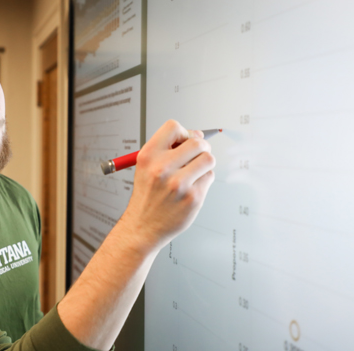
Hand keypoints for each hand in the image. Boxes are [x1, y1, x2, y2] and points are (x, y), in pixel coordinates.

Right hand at [122, 120, 215, 250]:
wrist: (143, 226)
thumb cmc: (147, 195)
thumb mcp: (147, 166)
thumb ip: (168, 149)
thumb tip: (198, 135)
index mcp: (148, 156)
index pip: (173, 127)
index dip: (184, 132)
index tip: (184, 142)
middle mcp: (162, 168)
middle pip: (197, 142)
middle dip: (201, 147)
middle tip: (196, 155)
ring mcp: (179, 184)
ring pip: (208, 158)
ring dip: (205, 163)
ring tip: (195, 171)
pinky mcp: (193, 198)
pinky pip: (209, 177)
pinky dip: (204, 179)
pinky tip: (192, 187)